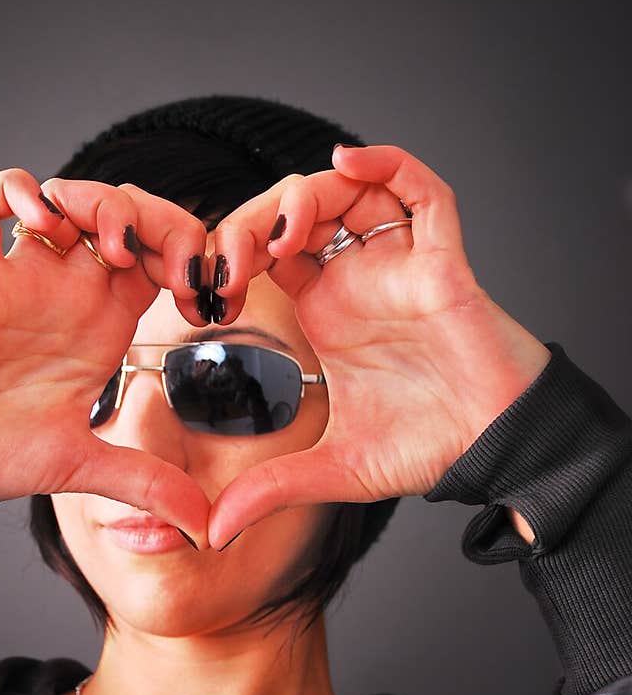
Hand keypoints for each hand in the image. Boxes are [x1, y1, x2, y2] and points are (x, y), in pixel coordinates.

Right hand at [0, 169, 211, 541]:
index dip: (191, 261)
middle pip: (124, 213)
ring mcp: (22, 274)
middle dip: (155, 218)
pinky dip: (14, 190)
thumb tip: (206, 528)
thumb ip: (146, 483)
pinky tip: (38, 222)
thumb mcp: (85, 468)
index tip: (202, 294)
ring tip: (106, 241)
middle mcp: (68, 290)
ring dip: (96, 200)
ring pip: (66, 195)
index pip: (161, 259)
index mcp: (103, 324)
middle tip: (162, 258)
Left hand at [205, 145, 551, 548]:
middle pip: (295, 211)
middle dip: (251, 221)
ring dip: (305, 193)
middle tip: (228, 261)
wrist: (491, 450)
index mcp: (326, 312)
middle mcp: (357, 278)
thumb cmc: (426, 447)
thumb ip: (270, 490)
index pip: (265, 253)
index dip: (228, 255)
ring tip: (279, 229)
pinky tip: (348, 162)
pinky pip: (421, 190)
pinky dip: (387, 162)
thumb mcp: (330, 470)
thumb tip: (210, 532)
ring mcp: (398, 264)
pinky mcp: (442, 259)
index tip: (203, 291)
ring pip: (349, 189)